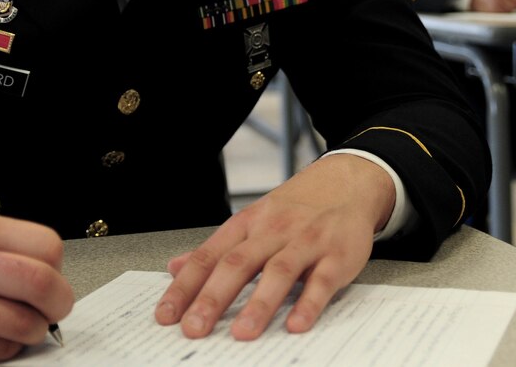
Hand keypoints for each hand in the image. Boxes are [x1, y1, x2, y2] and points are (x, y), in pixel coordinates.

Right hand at [0, 215, 73, 364]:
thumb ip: (16, 250)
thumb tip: (59, 286)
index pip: (48, 247)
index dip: (59, 266)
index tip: (53, 276)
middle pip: (41, 285)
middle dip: (60, 302)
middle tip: (56, 308)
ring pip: (24, 324)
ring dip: (34, 328)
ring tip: (23, 321)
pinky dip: (7, 345)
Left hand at [154, 153, 393, 340]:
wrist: (348, 181)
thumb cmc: (297, 208)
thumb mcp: (253, 221)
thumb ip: (217, 249)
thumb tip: (175, 268)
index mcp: (248, 224)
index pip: (209, 256)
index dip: (185, 286)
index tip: (167, 314)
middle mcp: (274, 231)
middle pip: (238, 264)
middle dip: (213, 298)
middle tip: (194, 328)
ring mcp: (306, 242)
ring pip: (279, 272)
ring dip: (260, 304)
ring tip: (242, 333)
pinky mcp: (337, 255)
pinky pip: (322, 281)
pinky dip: (309, 303)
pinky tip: (297, 324)